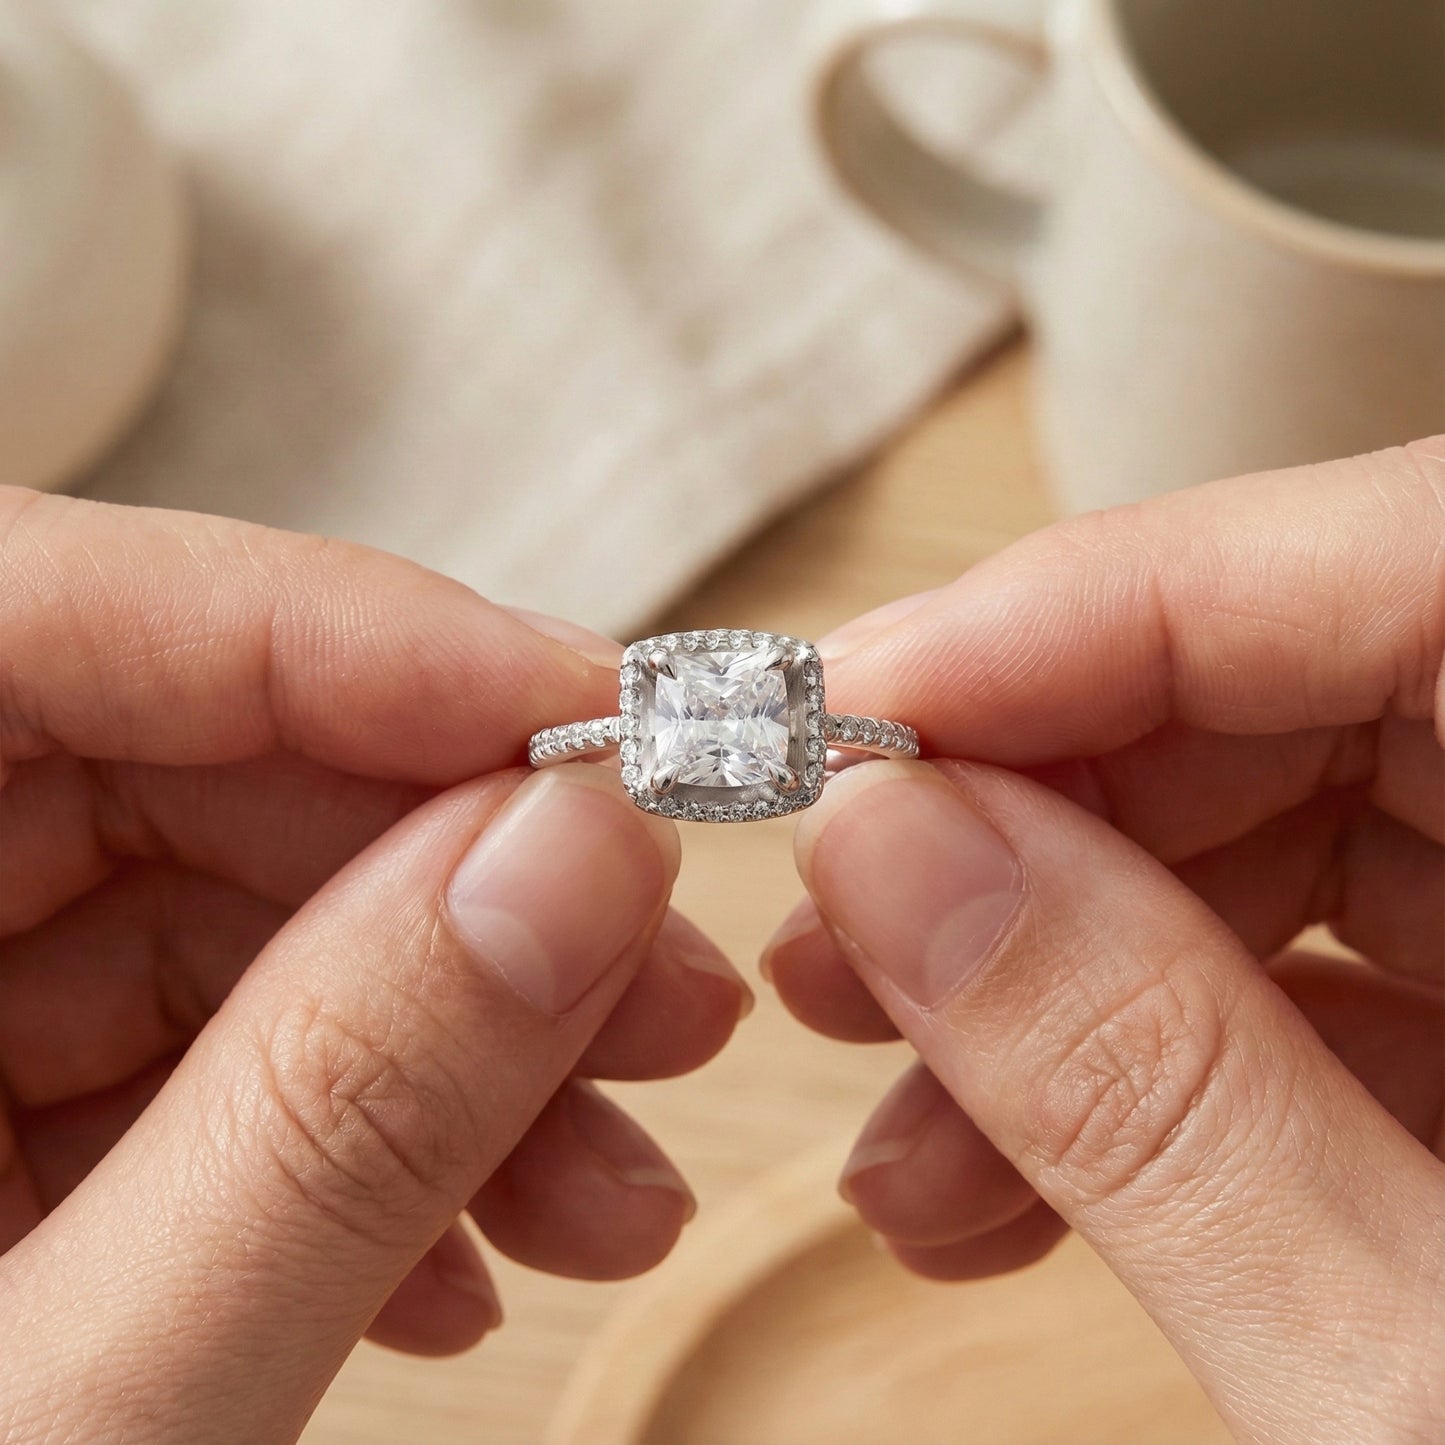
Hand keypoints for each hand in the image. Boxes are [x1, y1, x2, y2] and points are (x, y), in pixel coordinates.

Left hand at [0, 490, 749, 1441]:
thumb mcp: (72, 1430)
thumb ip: (331, 1117)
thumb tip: (581, 862)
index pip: (54, 615)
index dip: (355, 640)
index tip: (606, 725)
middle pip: (177, 759)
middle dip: (458, 867)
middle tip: (662, 981)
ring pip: (224, 904)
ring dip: (453, 1022)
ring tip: (617, 1162)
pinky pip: (201, 1041)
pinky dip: (365, 1127)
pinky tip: (475, 1248)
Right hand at [763, 439, 1444, 1438]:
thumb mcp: (1428, 1406)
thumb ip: (1151, 1095)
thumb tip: (887, 855)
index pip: (1411, 566)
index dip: (1097, 609)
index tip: (854, 715)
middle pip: (1320, 675)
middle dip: (1035, 798)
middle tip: (840, 926)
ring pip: (1289, 815)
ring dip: (1057, 945)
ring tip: (891, 1104)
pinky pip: (1315, 954)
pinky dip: (1143, 1047)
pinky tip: (1006, 1169)